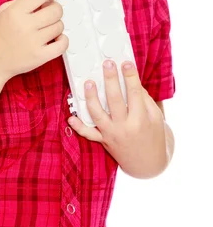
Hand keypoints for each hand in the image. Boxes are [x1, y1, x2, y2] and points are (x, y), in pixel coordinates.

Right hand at [0, 0, 68, 82]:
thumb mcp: (2, 11)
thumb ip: (22, 2)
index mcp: (15, 12)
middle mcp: (25, 26)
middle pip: (56, 10)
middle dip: (55, 8)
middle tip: (50, 12)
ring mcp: (34, 42)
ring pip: (60, 26)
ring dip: (56, 25)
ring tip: (46, 27)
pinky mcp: (40, 57)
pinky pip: (63, 44)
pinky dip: (63, 40)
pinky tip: (55, 38)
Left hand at [68, 59, 166, 175]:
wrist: (148, 163)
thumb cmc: (153, 135)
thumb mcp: (155, 117)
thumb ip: (144, 99)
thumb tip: (130, 80)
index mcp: (141, 119)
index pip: (134, 94)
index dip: (130, 77)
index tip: (125, 63)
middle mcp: (125, 127)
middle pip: (115, 100)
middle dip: (111, 80)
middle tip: (107, 64)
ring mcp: (112, 134)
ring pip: (98, 114)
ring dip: (91, 98)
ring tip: (89, 82)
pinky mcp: (103, 141)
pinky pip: (89, 134)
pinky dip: (79, 127)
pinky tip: (71, 117)